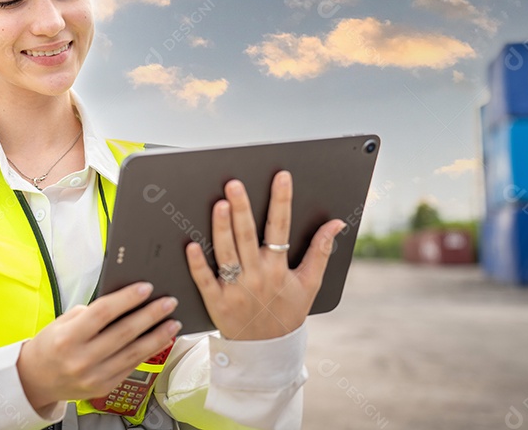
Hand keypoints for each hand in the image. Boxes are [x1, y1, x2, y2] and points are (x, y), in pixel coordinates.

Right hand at [17, 282, 179, 414]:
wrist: (36, 380)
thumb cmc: (51, 345)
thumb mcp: (61, 322)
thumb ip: (89, 314)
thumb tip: (123, 301)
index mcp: (68, 338)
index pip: (103, 313)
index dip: (126, 299)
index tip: (146, 287)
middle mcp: (81, 359)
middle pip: (124, 332)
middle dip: (150, 315)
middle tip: (168, 302)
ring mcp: (94, 376)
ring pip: (134, 352)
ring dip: (157, 336)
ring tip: (173, 322)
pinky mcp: (105, 387)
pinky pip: (132, 365)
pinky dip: (149, 351)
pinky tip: (160, 340)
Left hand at [185, 171, 345, 340]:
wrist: (267, 350)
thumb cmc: (287, 312)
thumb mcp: (310, 284)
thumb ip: (321, 251)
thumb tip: (336, 223)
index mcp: (279, 269)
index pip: (281, 228)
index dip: (281, 201)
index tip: (281, 177)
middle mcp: (257, 276)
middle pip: (248, 236)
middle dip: (242, 208)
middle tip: (235, 184)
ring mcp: (235, 289)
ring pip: (226, 253)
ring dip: (221, 229)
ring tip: (219, 204)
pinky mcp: (216, 302)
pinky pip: (205, 280)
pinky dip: (198, 264)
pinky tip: (191, 245)